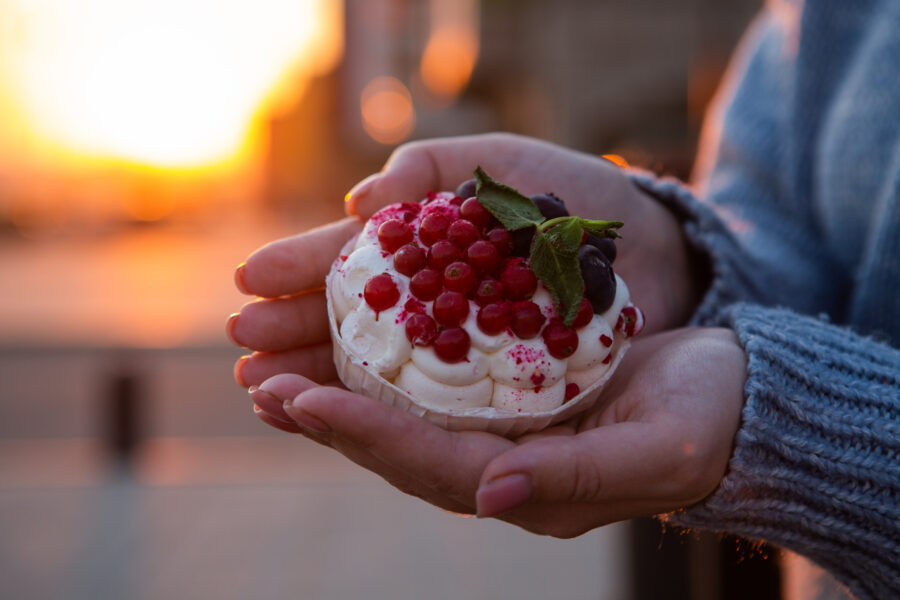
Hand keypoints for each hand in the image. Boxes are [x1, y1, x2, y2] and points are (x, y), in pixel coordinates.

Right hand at [229, 133, 698, 389]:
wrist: (658, 248)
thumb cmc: (579, 197)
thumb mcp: (499, 163)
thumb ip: (427, 170)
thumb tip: (359, 206)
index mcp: (426, 254)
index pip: (353, 267)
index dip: (303, 273)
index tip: (249, 281)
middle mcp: (436, 311)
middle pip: (355, 327)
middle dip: (295, 336)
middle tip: (242, 349)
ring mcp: (465, 357)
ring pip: (382, 375)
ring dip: (322, 382)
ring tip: (268, 393)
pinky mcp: (499, 398)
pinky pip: (433, 409)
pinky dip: (385, 415)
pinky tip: (340, 419)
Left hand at [250, 327, 745, 537]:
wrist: (735, 399)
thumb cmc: (707, 422)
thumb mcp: (657, 450)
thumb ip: (579, 478)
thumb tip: (492, 494)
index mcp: (530, 489)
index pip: (428, 465)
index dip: (361, 434)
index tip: (298, 400)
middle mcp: (503, 470)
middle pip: (399, 448)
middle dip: (329, 418)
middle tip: (262, 385)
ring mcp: (502, 436)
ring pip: (405, 420)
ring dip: (343, 396)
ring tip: (279, 373)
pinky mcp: (509, 399)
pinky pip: (432, 388)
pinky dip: (384, 370)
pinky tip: (350, 346)